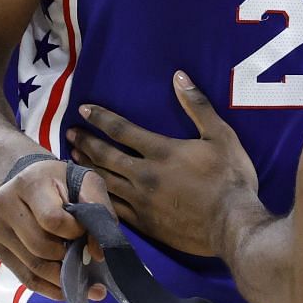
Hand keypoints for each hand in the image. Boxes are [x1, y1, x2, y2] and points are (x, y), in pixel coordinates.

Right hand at [0, 154, 109, 302]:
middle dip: (68, 257)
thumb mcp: (86, 183)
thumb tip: (97, 254)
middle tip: (84, 257)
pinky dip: (48, 288)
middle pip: (41, 247)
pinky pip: (25, 277)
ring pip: (33, 266)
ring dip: (61, 277)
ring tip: (81, 277)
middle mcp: (5, 204)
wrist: (27, 180)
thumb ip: (99, 211)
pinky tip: (65, 289)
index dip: (74, 232)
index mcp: (29, 183)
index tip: (84, 230)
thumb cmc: (62, 182)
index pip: (52, 220)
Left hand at [68, 72, 259, 257]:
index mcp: (161, 151)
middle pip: (105, 155)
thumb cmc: (231, 178)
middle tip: (70, 133)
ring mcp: (141, 202)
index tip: (84, 109)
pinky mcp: (144, 224)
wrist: (232, 225)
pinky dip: (96, 198)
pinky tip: (88, 194)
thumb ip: (197, 106)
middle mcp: (144, 175)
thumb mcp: (221, 136)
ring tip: (71, 160)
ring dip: (85, 168)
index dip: (101, 118)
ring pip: (104, 182)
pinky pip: (112, 209)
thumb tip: (179, 77)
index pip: (122, 130)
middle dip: (86, 142)